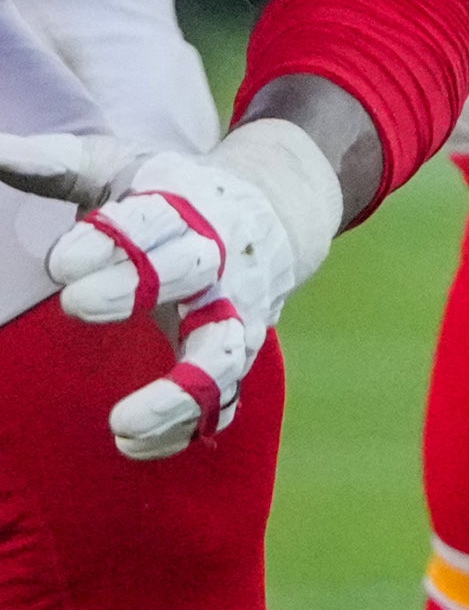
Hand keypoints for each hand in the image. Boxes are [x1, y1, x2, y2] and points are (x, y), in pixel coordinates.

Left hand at [0, 118, 339, 458]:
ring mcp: (235, 313)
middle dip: (136, 287)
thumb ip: (53, 163)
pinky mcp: (236, 354)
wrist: (274, 214)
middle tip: (76, 305)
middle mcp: (220, 261)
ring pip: (222, 353)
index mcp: (188, 208)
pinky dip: (183, 427)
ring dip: (179, 392)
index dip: (111, 242)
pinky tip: (134, 445)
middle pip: (191, 271)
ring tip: (122, 425)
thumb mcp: (118, 167)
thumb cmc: (174, 193)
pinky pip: (222, 399)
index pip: (153, 221)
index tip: (60, 264)